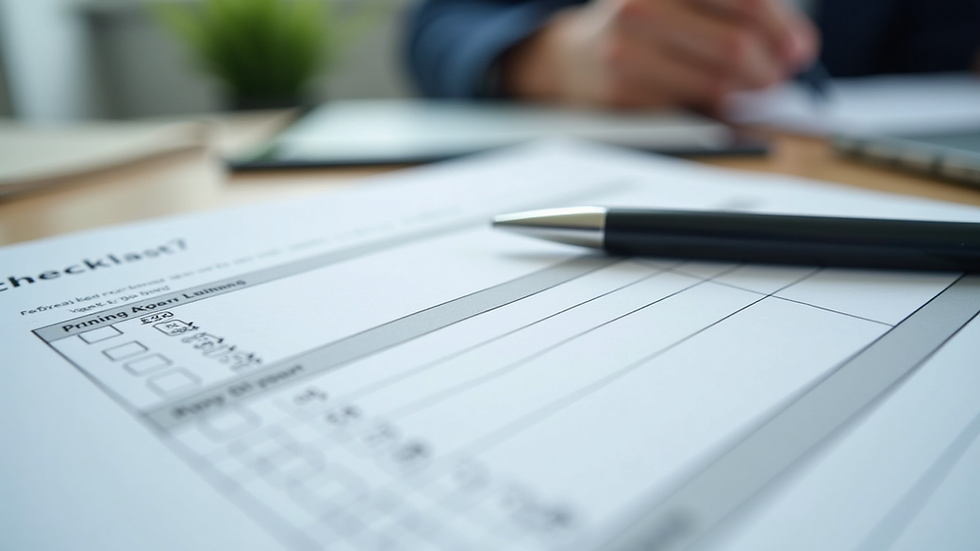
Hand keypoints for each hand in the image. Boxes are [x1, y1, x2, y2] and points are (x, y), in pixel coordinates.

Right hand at [504, 0, 817, 110]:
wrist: (576, 55)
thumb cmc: (646, 24)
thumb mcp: (684, 0)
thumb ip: (736, 9)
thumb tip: (792, 49)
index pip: (746, 0)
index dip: (782, 29)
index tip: (799, 50)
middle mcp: (641, 3)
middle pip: (736, 46)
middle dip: (770, 67)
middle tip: (779, 75)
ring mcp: (627, 48)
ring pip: (719, 83)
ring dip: (747, 91)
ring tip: (750, 85)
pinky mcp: (621, 89)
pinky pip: (691, 105)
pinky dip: (713, 104)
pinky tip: (709, 93)